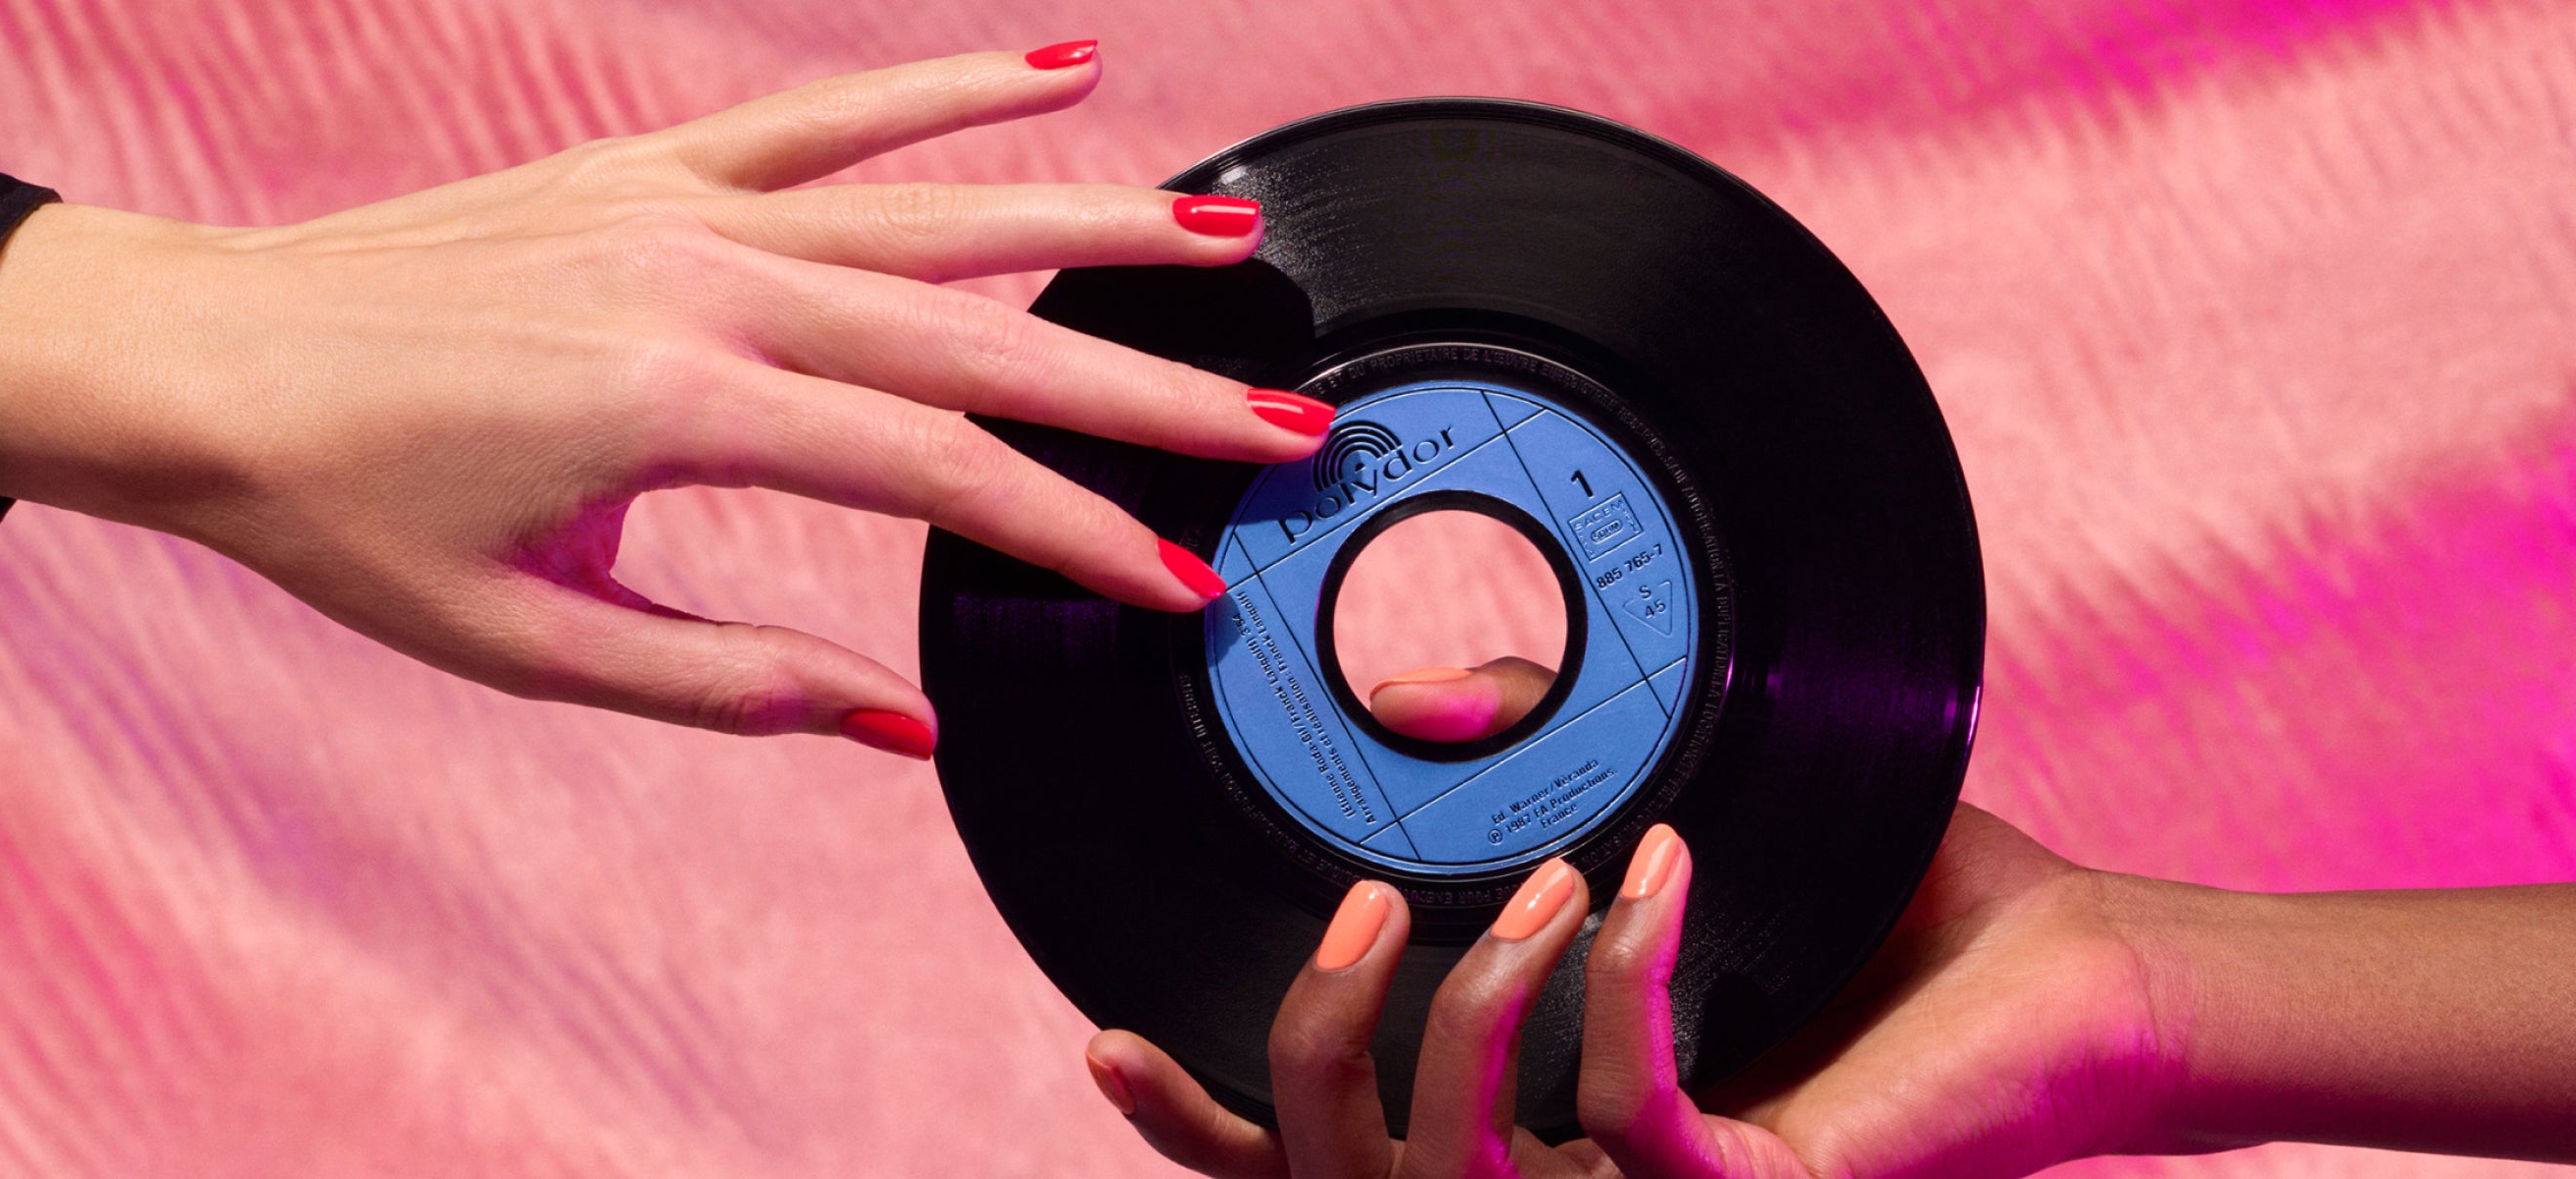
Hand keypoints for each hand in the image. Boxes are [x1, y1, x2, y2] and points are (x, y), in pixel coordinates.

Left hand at [0, 47, 1328, 752]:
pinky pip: (823, 113)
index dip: (1075, 536)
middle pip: (977, 329)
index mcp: (678, 404)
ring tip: (1223, 234)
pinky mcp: (646, 159)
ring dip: (1088, 218)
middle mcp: (700, 276)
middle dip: (1145, 384)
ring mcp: (678, 200)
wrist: (196, 360)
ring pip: (930, 200)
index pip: (938, 472)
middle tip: (1283, 418)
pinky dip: (943, 87)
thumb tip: (896, 731)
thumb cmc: (341, 513)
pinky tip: (1056, 65)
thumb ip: (729, 687)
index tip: (1175, 585)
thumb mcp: (531, 642)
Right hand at [1083, 659, 2180, 1177]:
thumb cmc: (1897, 903)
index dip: (1198, 1119)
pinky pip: (1625, 1117)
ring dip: (1474, 1001)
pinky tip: (1664, 866)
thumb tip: (1412, 699)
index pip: (1317, 1159)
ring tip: (1549, 866)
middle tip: (1361, 901)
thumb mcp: (1670, 806)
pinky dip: (1625, 972)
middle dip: (1309, 1038)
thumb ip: (1535, 759)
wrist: (2089, 983)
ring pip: (1456, 1170)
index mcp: (1528, 1136)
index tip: (1111, 1033)